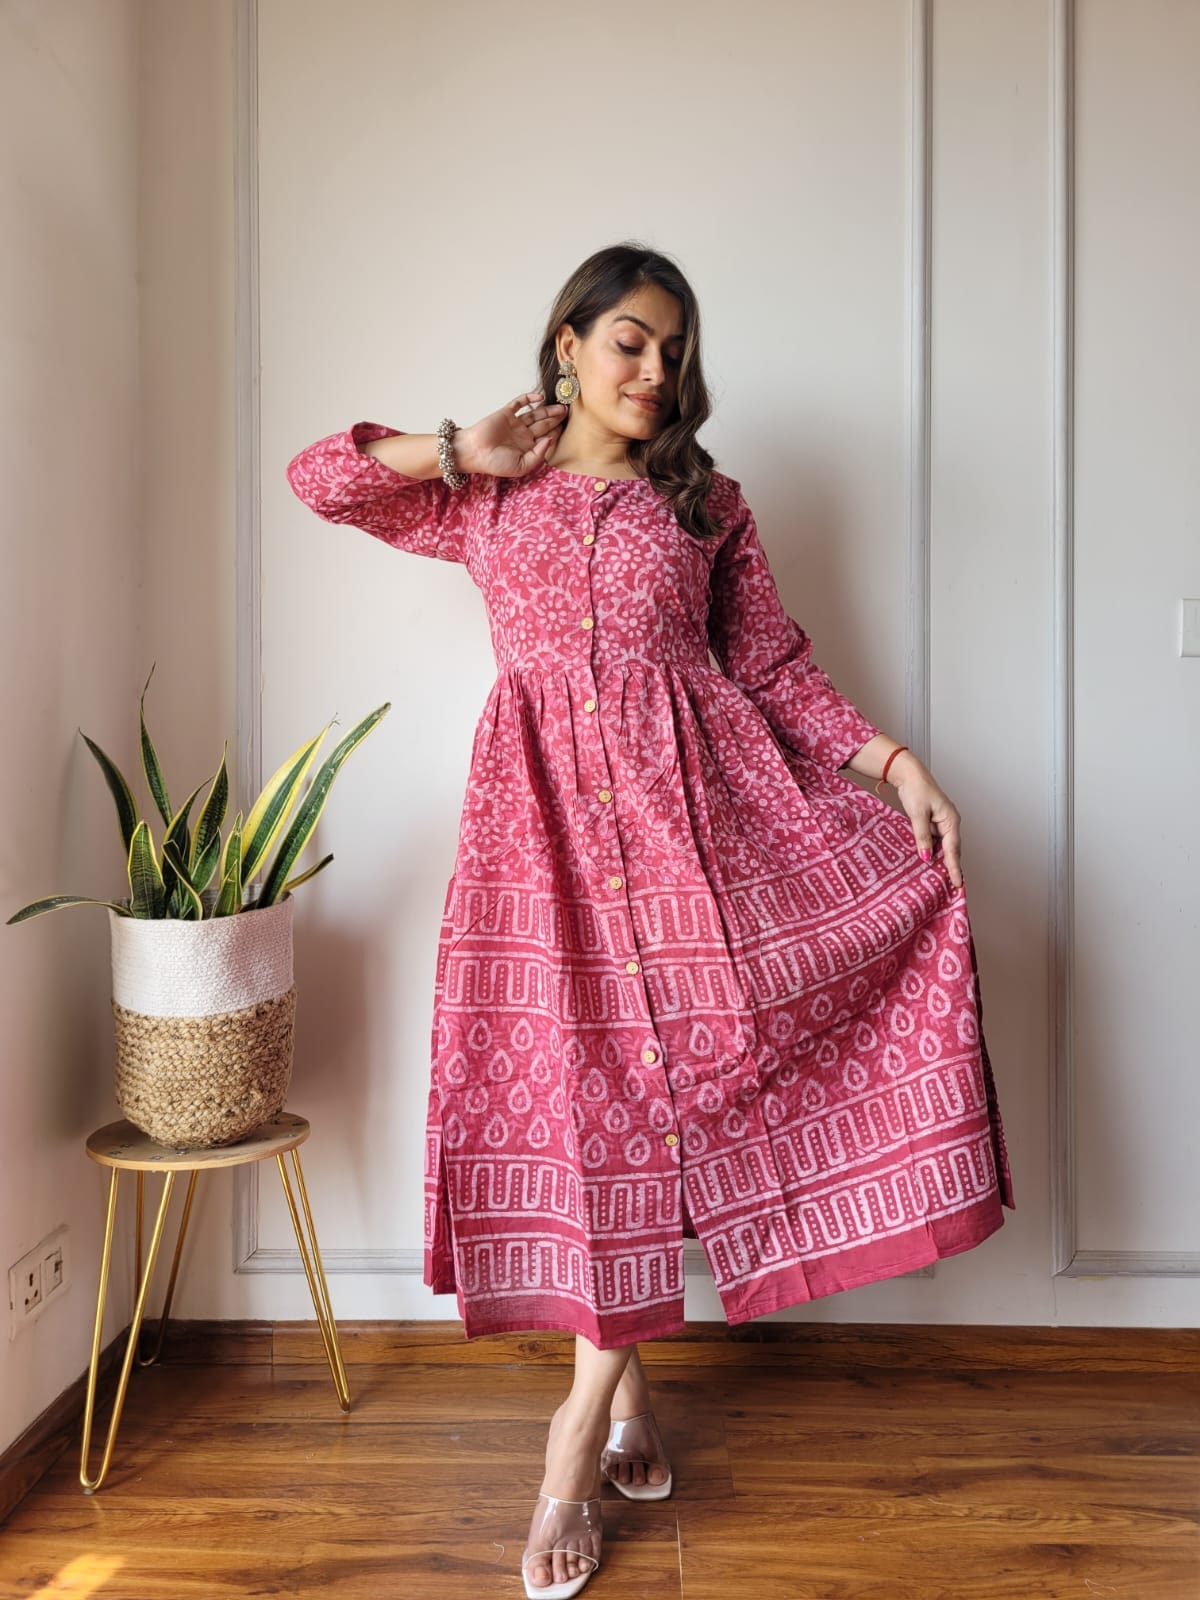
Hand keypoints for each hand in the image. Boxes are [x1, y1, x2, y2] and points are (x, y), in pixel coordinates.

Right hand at [457, 389, 565, 477]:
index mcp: (527, 448)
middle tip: (568, 412)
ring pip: (535, 413)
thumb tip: (550, 439)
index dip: (556, 432)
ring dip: (548, 409)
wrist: (475, 452)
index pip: (546, 437)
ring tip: (561, 406)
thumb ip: (538, 455)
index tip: (567, 428)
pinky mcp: (506, 413)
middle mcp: (522, 434)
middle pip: (543, 424)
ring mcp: (515, 423)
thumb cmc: (495, 463)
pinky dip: (529, 398)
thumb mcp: (522, 466)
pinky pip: (519, 403)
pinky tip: (540, 397)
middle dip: (555, 418)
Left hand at [889, 752, 964, 887]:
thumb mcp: (917, 815)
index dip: (954, 868)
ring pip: (943, 847)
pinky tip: (928, 861)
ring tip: (942, 880)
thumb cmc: (916, 789)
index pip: (953, 849)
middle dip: (952, 867)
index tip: (957, 883)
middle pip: (952, 850)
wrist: (909, 774)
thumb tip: (926, 857)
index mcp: (951, 820)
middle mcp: (950, 823)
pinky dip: (933, 852)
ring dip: (942, 861)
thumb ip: (922, 837)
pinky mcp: (933, 823)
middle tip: (952, 887)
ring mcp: (942, 823)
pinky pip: (935, 841)